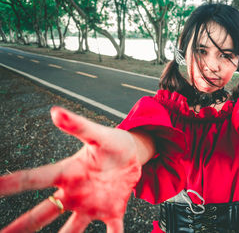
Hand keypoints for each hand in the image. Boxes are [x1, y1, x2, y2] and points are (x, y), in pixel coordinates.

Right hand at [0, 106, 142, 231]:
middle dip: (20, 227)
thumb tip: (55, 112)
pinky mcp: (112, 211)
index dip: (11, 184)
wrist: (133, 155)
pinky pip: (112, 231)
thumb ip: (79, 126)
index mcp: (67, 173)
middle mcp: (74, 194)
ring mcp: (92, 205)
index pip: (34, 179)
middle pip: (42, 214)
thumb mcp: (98, 135)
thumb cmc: (111, 144)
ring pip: (70, 231)